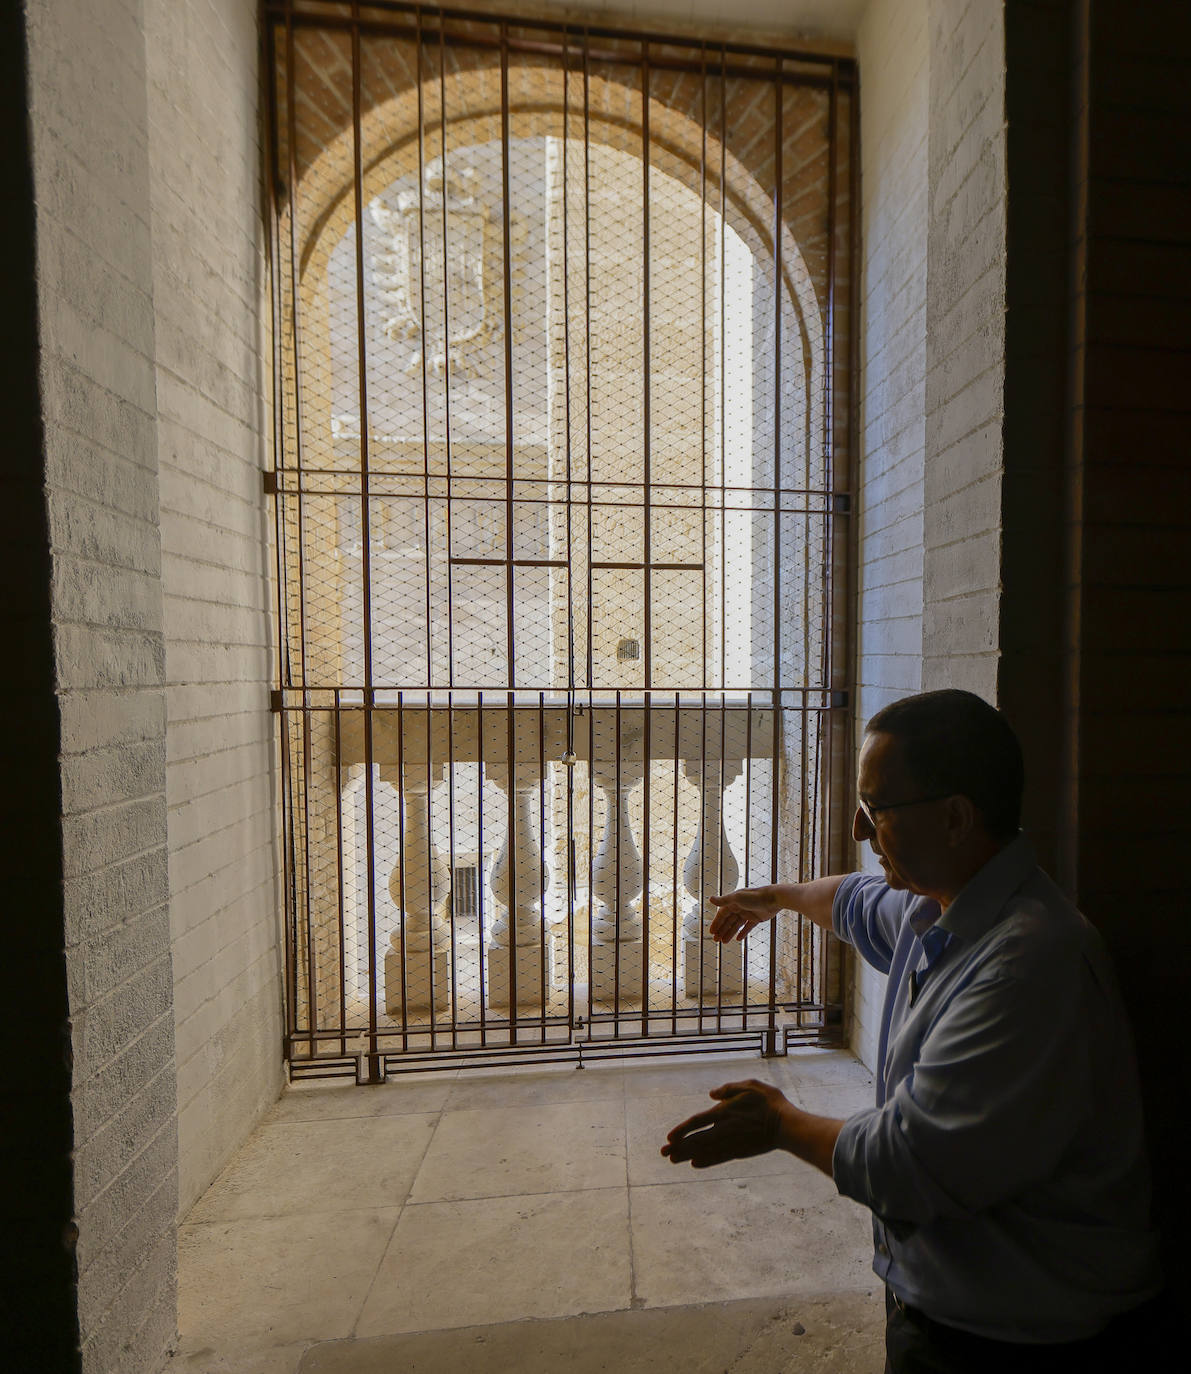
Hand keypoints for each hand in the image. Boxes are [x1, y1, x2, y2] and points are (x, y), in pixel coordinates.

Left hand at [660, 1079, 791, 1167]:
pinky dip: (706, 1161)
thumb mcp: (750, 1085)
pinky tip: (695, 1164)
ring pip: (705, 1150)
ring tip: (673, 1160)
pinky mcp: (740, 1152)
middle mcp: (724, 1129)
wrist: (787, 1126)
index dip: (682, 1130)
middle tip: (663, 1154)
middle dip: (679, 1147)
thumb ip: (729, 1089)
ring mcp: (731, 1142)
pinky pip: (719, 1158)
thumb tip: (711, 1094)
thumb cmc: (770, 1102)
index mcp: (724, 1112)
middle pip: (697, 1139)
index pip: (697, 1122)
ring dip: (688, 1155)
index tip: (668, 1138)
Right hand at [708, 885, 783, 942]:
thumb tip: (710, 899)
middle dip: (721, 930)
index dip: (716, 923)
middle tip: (716, 940)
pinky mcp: (756, 919)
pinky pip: (747, 927)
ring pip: (736, 925)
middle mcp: (739, 907)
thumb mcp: (737, 898)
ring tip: (724, 942)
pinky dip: (743, 933)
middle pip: (728, 921)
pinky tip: (738, 939)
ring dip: (730, 933)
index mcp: (733, 902)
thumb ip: (723, 900)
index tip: (711, 932)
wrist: (773, 898)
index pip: (722, 914)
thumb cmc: (755, 896)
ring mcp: (748, 913)